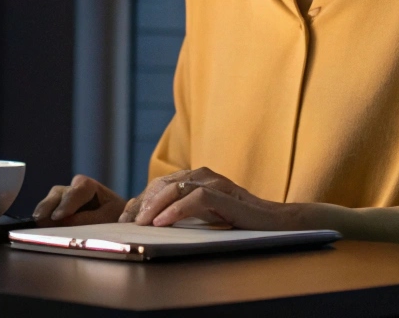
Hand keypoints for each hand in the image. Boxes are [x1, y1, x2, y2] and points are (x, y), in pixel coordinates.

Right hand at [32, 174, 127, 226]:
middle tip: (40, 219)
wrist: (119, 223)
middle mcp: (74, 189)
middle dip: (49, 205)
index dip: (66, 203)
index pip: (77, 190)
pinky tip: (38, 226)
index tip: (58, 216)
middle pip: (59, 193)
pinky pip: (49, 210)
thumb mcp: (107, 219)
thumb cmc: (116, 218)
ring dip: (44, 211)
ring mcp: (65, 198)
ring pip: (52, 200)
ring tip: (37, 222)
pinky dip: (44, 217)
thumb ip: (86, 220)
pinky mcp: (59, 209)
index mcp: (90, 186)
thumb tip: (62, 221)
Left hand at [121, 167, 296, 229]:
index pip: (158, 186)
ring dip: (155, 205)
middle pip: (162, 184)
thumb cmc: (239, 220)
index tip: (123, 220)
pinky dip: (177, 210)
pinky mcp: (226, 194)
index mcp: (195, 178)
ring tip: (141, 223)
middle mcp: (202, 175)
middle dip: (142, 203)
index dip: (139, 201)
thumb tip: (151, 223)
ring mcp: (214, 182)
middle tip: (127, 223)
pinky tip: (163, 222)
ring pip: (175, 187)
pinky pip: (196, 198)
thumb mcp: (205, 216)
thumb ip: (183, 213)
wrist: (275, 222)